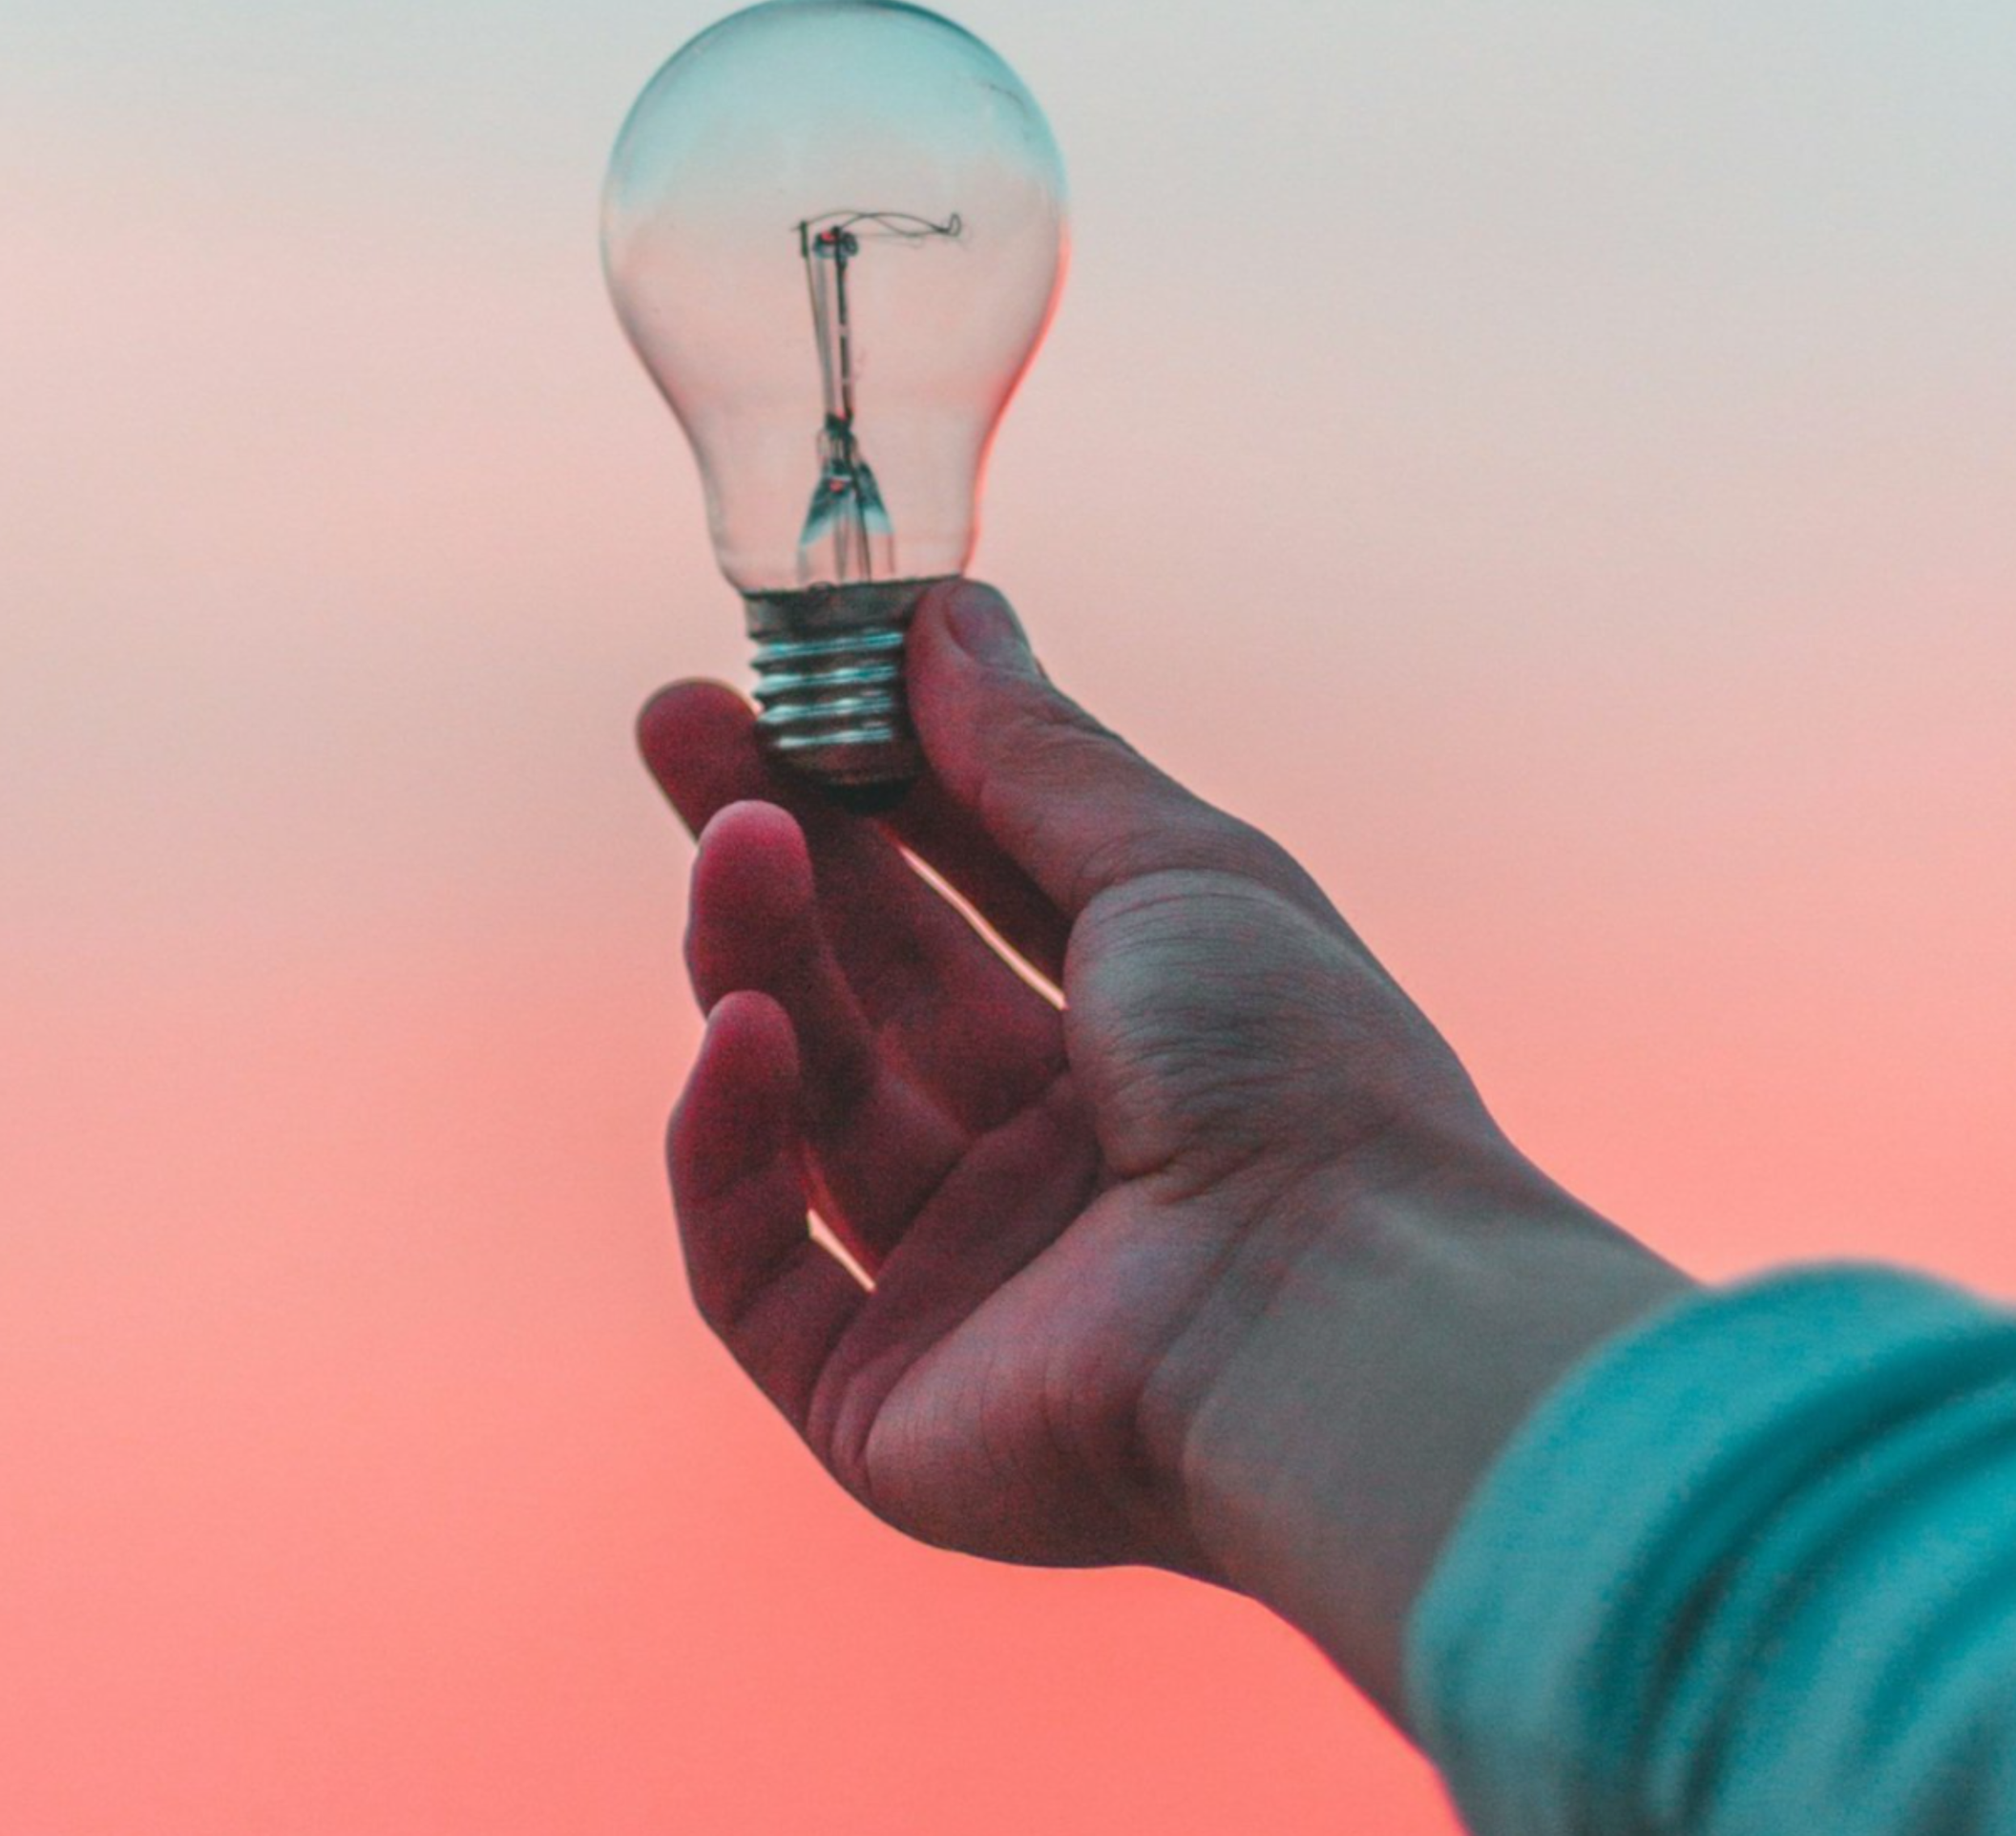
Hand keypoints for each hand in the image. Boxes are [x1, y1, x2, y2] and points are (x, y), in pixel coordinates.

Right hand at [640, 582, 1682, 1714]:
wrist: (1338, 1320)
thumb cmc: (1294, 1071)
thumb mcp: (1173, 868)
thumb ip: (1037, 754)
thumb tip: (946, 614)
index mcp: (1141, 1042)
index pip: (968, 890)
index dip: (873, 783)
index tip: (787, 677)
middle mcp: (1051, 1161)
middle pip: (869, 982)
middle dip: (774, 845)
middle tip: (677, 723)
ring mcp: (965, 1282)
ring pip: (809, 1101)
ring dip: (757, 959)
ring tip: (733, 842)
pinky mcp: (881, 1401)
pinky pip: (755, 1266)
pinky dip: (729, 1148)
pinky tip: (741, 1032)